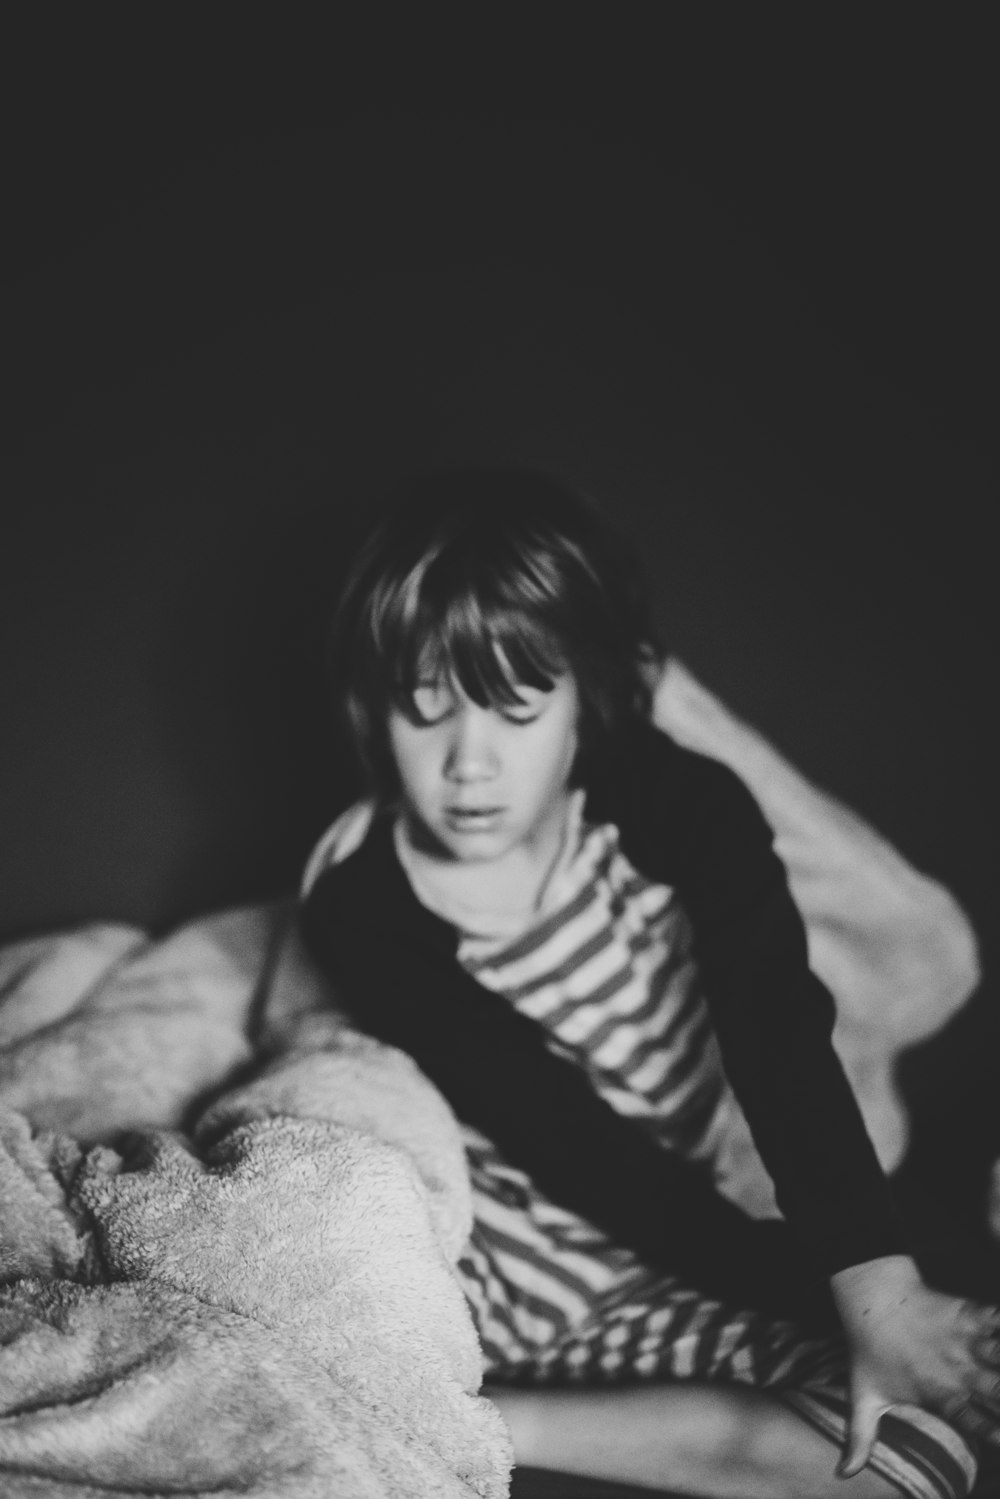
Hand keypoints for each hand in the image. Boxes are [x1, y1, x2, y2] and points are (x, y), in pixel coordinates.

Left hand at [830, 1255, 999, 1475]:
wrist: (870, 1297)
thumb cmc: (868, 1348)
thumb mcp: (863, 1395)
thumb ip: (861, 1438)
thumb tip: (844, 1474)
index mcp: (938, 1394)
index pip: (974, 1423)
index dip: (995, 1433)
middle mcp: (956, 1371)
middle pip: (998, 1392)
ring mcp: (965, 1341)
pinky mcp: (968, 1314)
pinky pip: (996, 1320)